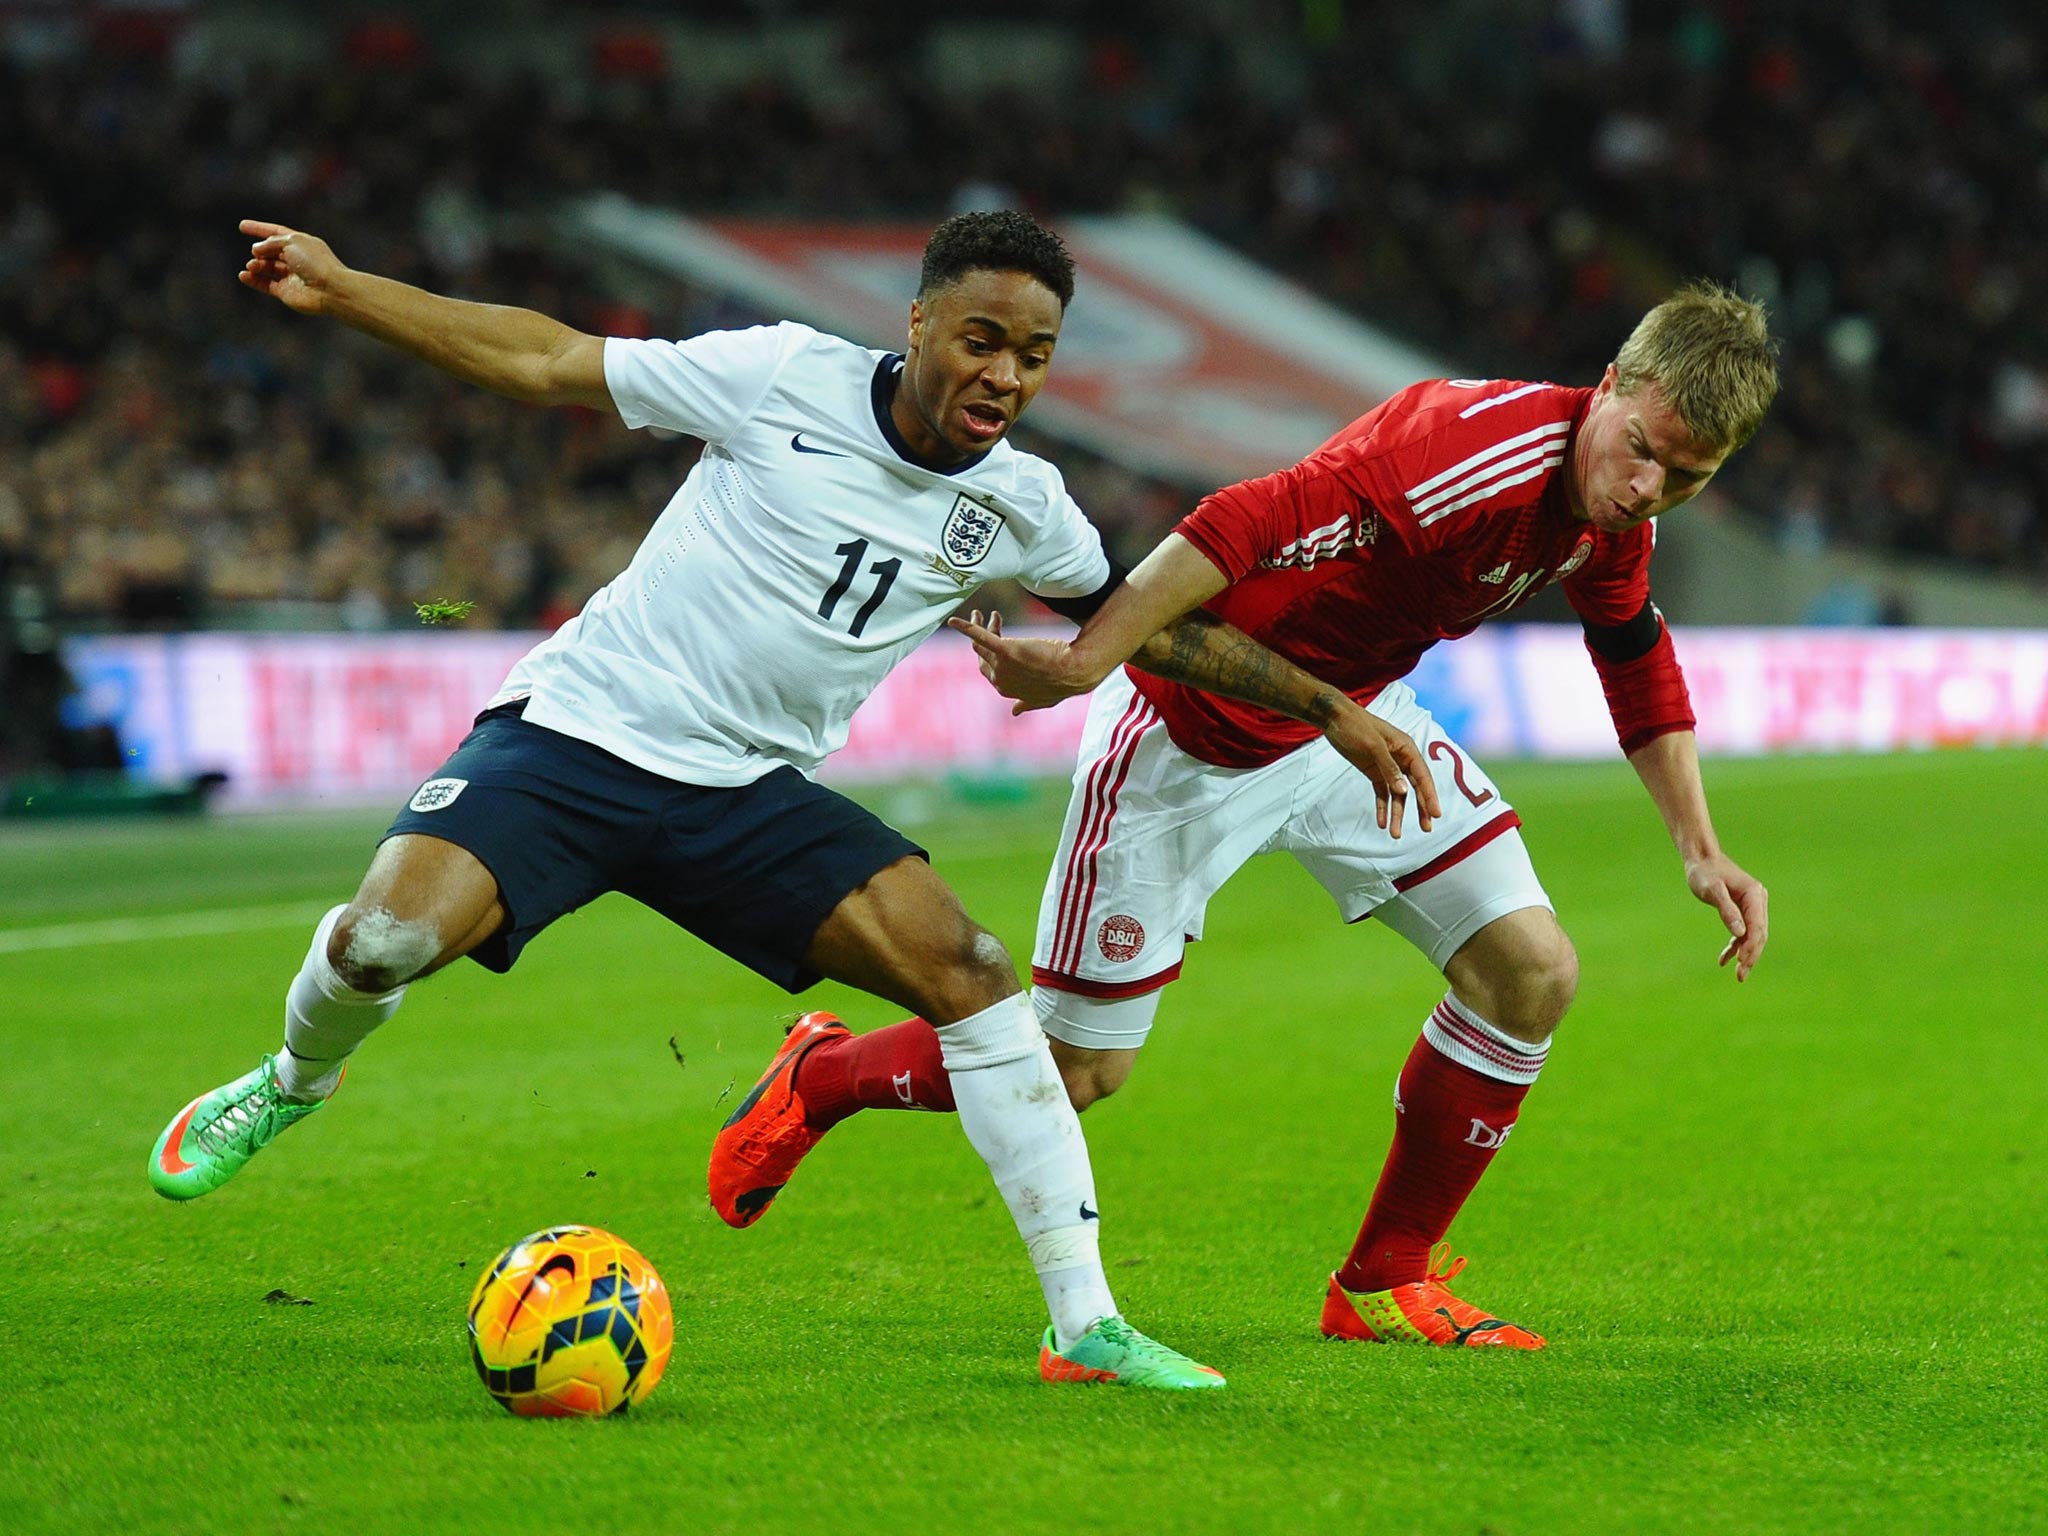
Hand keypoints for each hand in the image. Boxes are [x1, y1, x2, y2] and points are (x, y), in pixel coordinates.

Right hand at [236, 219, 343, 313]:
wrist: (330, 289)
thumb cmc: (315, 262)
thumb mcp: (291, 242)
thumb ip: (271, 243)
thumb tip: (256, 250)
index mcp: (301, 244)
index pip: (277, 233)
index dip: (260, 229)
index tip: (242, 226)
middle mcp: (296, 259)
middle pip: (271, 251)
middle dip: (260, 251)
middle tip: (256, 253)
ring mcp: (291, 276)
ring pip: (267, 268)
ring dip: (256, 265)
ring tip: (252, 265)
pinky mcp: (287, 292)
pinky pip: (265, 284)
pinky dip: (253, 280)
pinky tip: (244, 275)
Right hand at [947, 610, 1095, 714]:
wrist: (1073, 671)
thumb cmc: (1062, 684)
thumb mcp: (1043, 699)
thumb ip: (1027, 704)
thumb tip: (1015, 712)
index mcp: (1005, 688)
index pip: (987, 669)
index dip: (989, 654)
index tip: (998, 637)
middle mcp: (999, 678)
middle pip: (981, 655)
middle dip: (982, 637)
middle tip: (990, 618)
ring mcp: (1001, 664)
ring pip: (980, 643)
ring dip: (977, 626)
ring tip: (979, 613)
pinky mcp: (1005, 649)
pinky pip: (980, 637)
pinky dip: (966, 628)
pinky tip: (954, 621)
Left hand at [1322, 702, 1438, 838]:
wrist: (1334, 718)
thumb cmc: (1357, 727)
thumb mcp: (1373, 746)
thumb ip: (1389, 768)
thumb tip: (1404, 791)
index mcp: (1407, 749)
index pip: (1423, 776)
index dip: (1430, 796)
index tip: (1436, 814)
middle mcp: (1401, 760)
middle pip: (1415, 788)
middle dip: (1421, 809)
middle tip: (1427, 828)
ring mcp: (1388, 767)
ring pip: (1398, 795)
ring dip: (1397, 814)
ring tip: (1395, 835)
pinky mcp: (1374, 772)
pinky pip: (1382, 794)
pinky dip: (1382, 808)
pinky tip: (1381, 823)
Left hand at [1686, 852, 1768, 980]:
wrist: (1701, 859)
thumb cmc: (1705, 873)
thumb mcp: (1712, 891)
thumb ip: (1727, 911)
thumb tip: (1740, 934)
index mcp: (1754, 895)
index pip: (1757, 927)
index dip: (1751, 946)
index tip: (1742, 963)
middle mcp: (1758, 901)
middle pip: (1759, 934)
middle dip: (1751, 956)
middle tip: (1741, 976)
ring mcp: (1751, 906)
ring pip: (1752, 936)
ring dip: (1745, 955)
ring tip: (1738, 975)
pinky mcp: (1742, 910)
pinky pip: (1742, 932)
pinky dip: (1735, 946)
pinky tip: (1724, 960)